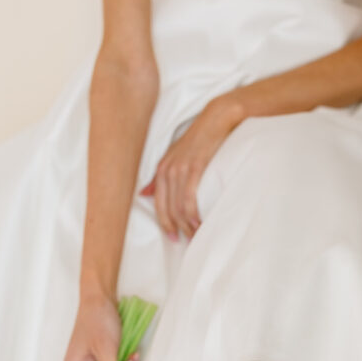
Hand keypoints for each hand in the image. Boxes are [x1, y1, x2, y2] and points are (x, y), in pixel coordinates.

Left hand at [140, 94, 244, 240]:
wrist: (218, 119)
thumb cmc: (199, 140)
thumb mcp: (176, 157)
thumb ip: (159, 177)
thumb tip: (143, 194)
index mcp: (162, 169)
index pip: (159, 205)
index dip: (165, 224)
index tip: (174, 238)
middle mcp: (168, 170)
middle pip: (169, 210)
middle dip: (178, 228)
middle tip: (189, 241)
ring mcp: (181, 169)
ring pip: (179, 208)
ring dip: (188, 225)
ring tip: (198, 235)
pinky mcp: (195, 168)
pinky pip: (190, 199)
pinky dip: (194, 215)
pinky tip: (201, 224)